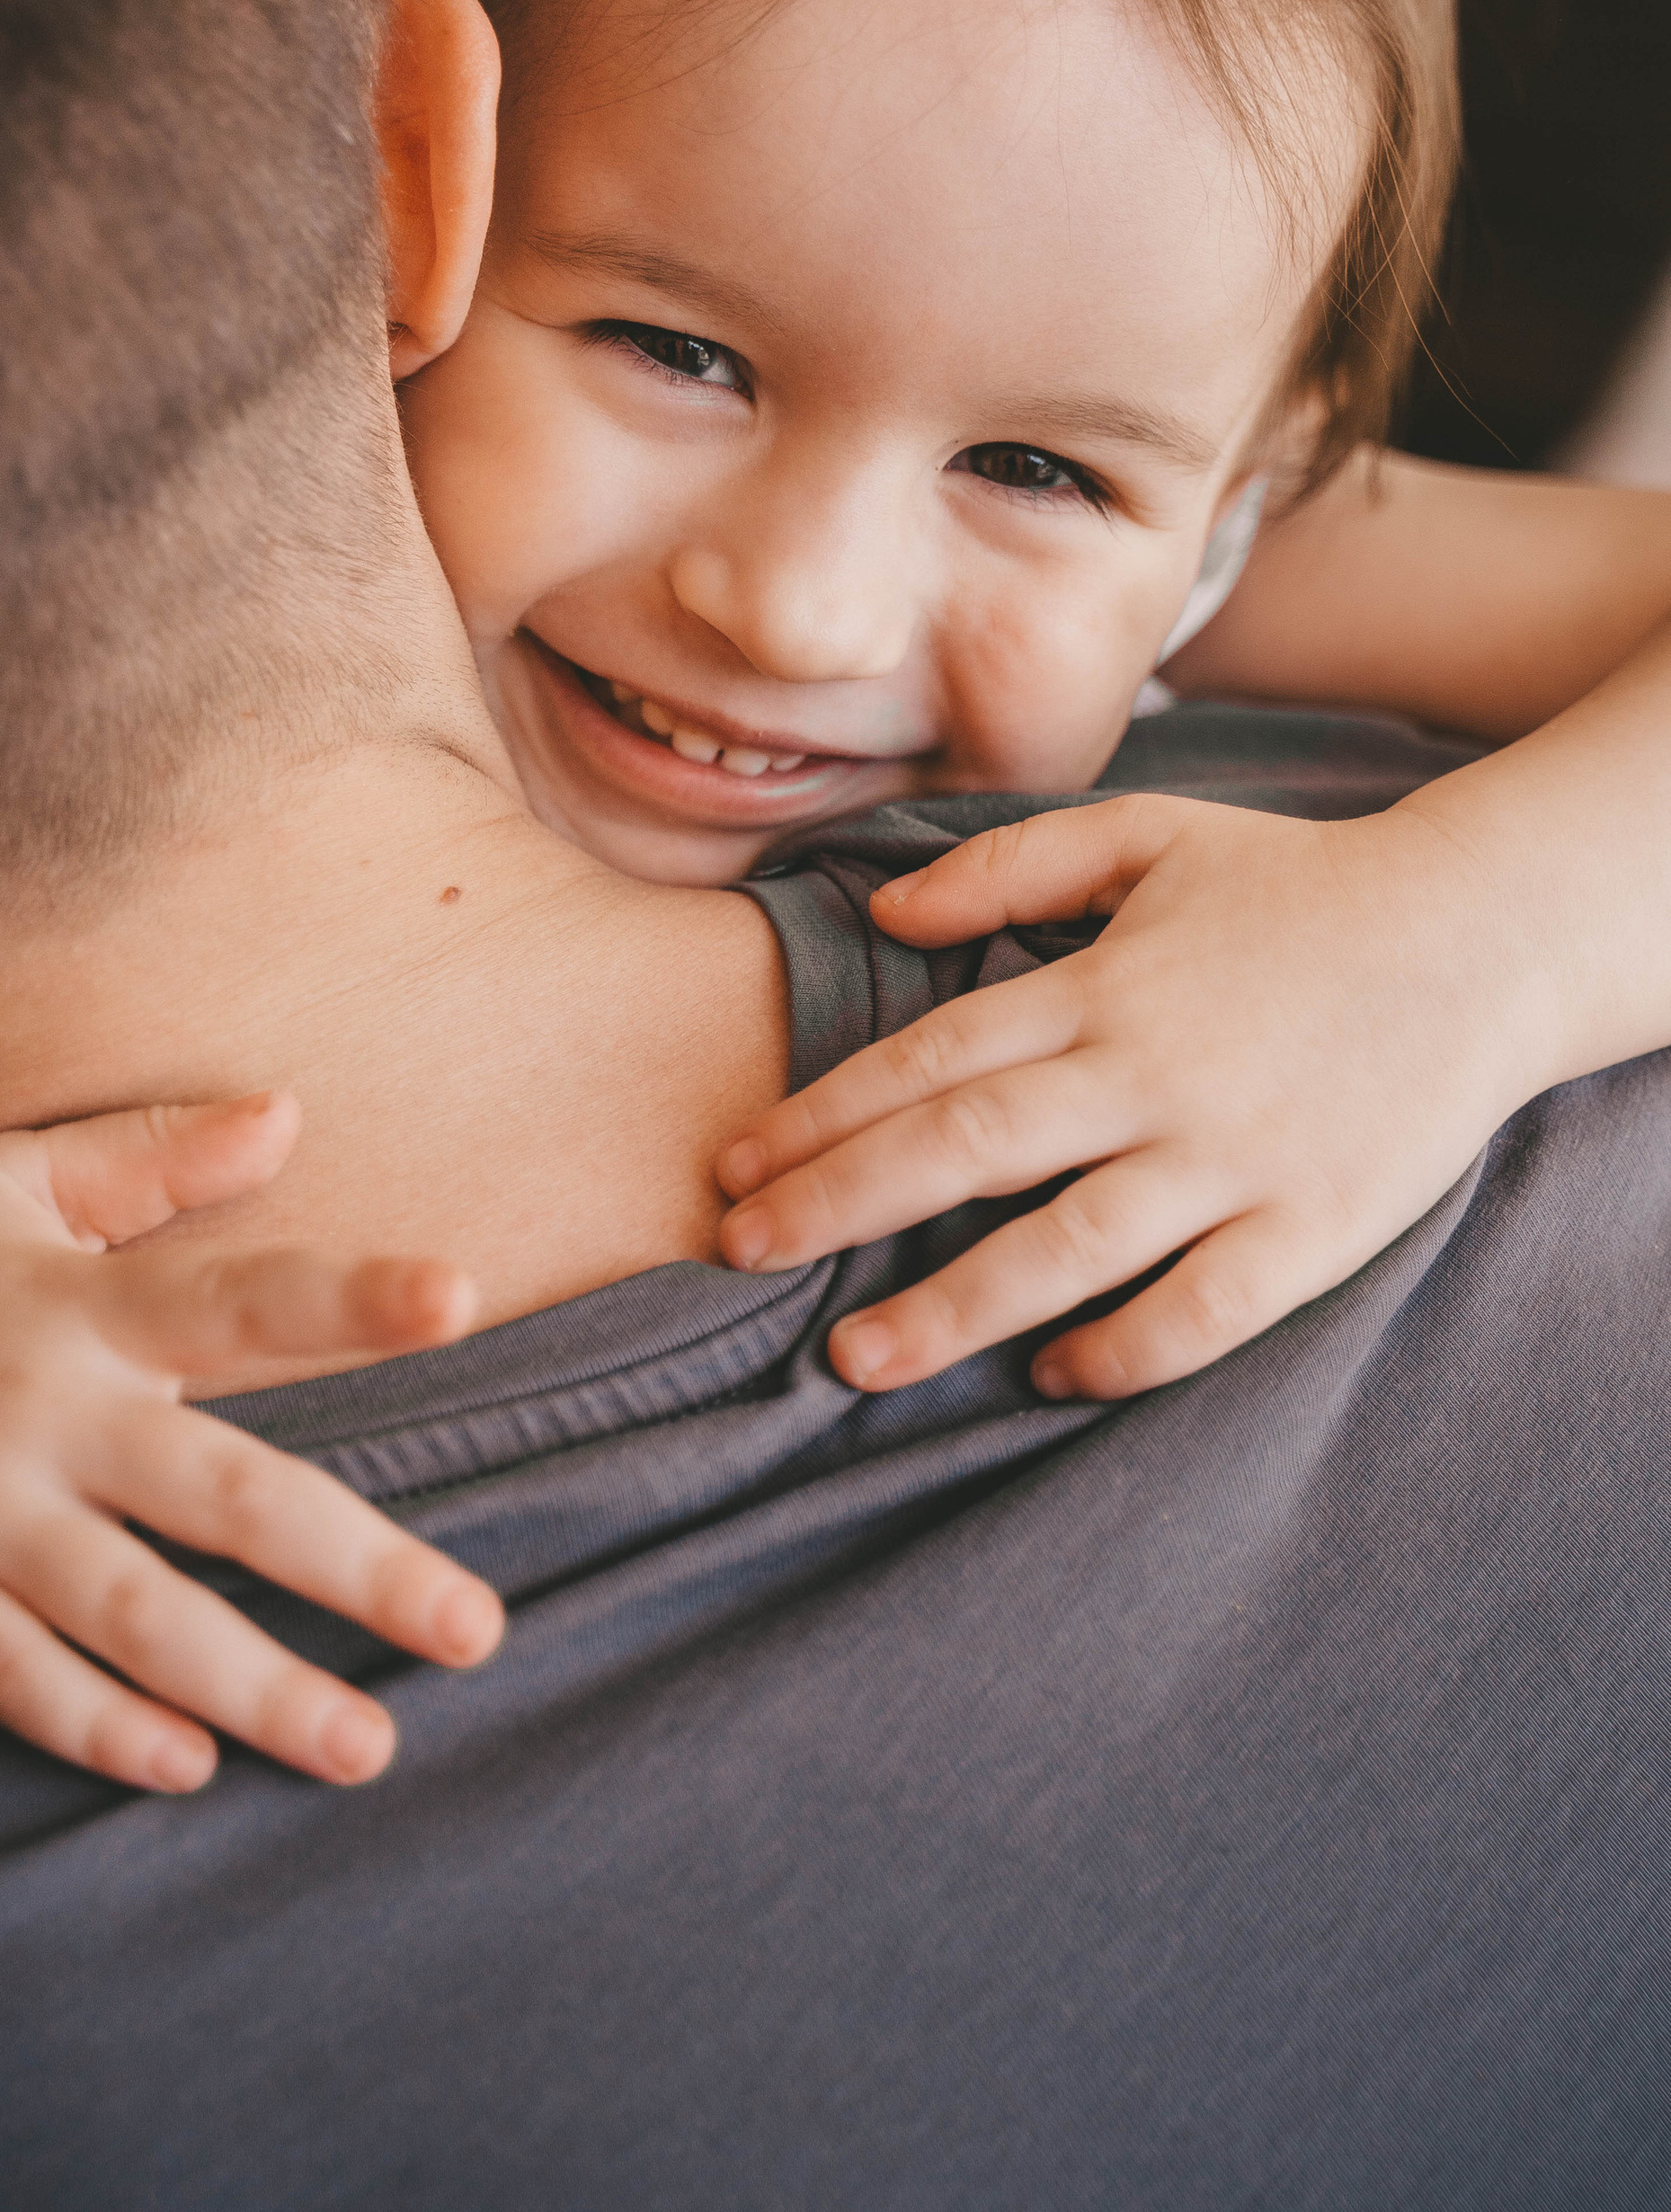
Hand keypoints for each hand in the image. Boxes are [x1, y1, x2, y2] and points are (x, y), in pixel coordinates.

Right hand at [0, 1092, 502, 1791]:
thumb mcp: (9, 1176)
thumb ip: (151, 1153)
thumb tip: (287, 1113)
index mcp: (82, 1305)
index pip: (242, 1296)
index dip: (349, 1297)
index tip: (459, 1295)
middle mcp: (45, 1415)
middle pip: (225, 1500)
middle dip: (357, 1569)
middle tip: (478, 1631)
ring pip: (139, 1619)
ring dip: (257, 1690)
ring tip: (364, 1746)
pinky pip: (15, 1678)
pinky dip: (97, 1728)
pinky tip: (187, 1768)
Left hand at [713, 793, 1537, 1401]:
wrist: (1480, 932)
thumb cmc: (1297, 883)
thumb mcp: (1146, 833)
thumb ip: (1008, 865)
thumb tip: (883, 913)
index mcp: (1100, 986)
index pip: (928, 1060)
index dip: (819, 1117)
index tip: (732, 1164)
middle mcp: (1149, 1076)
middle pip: (965, 1152)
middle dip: (836, 1207)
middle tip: (738, 1255)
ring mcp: (1231, 1158)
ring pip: (1065, 1248)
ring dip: (950, 1307)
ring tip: (851, 1359)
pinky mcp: (1311, 1226)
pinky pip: (1203, 1310)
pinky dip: (1125, 1350)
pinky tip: (1052, 1378)